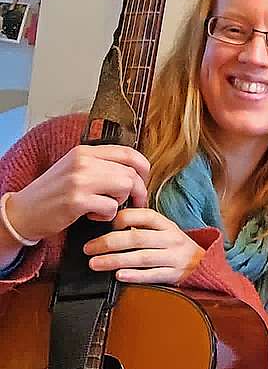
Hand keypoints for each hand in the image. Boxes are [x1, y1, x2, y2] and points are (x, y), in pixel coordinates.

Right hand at [5, 144, 149, 241]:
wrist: (23, 212)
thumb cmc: (54, 193)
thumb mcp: (76, 169)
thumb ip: (102, 165)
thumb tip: (135, 170)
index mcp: (85, 152)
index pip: (129, 153)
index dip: (143, 169)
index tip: (143, 181)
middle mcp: (83, 162)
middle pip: (130, 173)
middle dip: (137, 191)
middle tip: (133, 202)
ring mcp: (79, 180)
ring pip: (125, 187)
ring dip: (120, 202)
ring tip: (105, 206)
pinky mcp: (77, 201)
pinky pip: (111, 208)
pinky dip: (107, 216)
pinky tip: (92, 215)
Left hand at [82, 207, 204, 283]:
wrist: (204, 264)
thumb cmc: (175, 247)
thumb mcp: (165, 231)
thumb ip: (143, 227)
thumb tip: (110, 223)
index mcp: (167, 225)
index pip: (145, 216)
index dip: (123, 218)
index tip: (105, 223)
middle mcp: (171, 239)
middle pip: (137, 238)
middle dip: (109, 243)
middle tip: (89, 248)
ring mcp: (174, 258)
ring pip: (141, 257)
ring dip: (115, 260)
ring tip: (95, 263)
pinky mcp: (174, 275)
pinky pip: (152, 275)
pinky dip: (134, 276)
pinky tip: (119, 276)